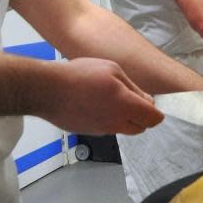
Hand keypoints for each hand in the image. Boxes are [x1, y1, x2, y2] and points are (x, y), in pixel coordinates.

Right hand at [39, 58, 163, 134]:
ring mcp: (103, 130)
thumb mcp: (112, 70)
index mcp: (127, 106)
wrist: (46, 90)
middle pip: (141, 128)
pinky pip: (107, 128)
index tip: (150, 103)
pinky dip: (108, 120)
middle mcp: (117, 123)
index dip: (156, 112)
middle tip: (132, 99)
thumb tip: (148, 101)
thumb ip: (134, 88)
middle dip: (142, 116)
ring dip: (125, 119)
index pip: (154, 119)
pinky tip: (95, 104)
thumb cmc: (80, 75)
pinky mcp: (90, 132)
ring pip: (124, 129)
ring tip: (110, 99)